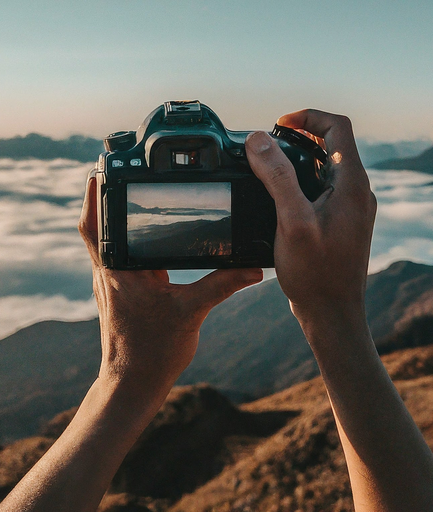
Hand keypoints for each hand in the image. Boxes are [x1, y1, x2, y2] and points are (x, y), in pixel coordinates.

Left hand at [78, 177, 261, 397]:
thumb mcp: (192, 312)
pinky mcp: (117, 294)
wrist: (132, 384)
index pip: (96, 225)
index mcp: (120, 270)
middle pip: (95, 227)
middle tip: (114, 174)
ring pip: (104, 243)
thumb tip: (252, 268)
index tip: (100, 170)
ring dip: (111, 220)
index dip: (94, 196)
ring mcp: (110, 285)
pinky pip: (115, 258)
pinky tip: (145, 241)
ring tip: (130, 199)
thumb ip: (222, 284)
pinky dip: (124, 242)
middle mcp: (108, 273)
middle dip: (100, 199)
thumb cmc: (153, 352)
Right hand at [245, 109, 376, 321]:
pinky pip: (324, 189)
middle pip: (334, 144)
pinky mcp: (341, 223)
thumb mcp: (292, 221)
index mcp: (352, 184)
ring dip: (300, 158)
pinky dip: (302, 180)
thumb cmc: (315, 272)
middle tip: (270, 144)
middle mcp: (357, 192)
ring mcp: (351, 208)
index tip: (279, 124)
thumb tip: (259, 140)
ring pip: (328, 167)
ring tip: (270, 165)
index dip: (308, 117)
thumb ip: (277, 177)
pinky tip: (280, 195)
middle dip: (301, 135)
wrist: (331, 312)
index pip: (338, 127)